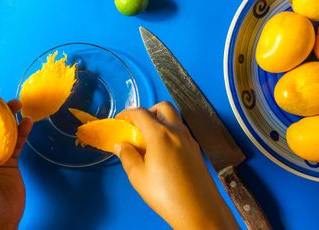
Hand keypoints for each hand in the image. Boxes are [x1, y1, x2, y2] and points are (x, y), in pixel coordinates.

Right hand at [115, 102, 238, 229]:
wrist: (198, 210)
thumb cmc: (166, 194)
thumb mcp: (138, 177)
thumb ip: (127, 156)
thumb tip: (121, 145)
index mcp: (160, 134)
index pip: (141, 113)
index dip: (127, 114)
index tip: (120, 120)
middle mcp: (177, 132)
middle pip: (163, 107)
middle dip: (148, 111)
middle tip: (138, 126)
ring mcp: (189, 140)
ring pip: (175, 118)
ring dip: (161, 120)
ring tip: (150, 140)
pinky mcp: (196, 150)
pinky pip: (182, 132)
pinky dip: (171, 132)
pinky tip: (164, 151)